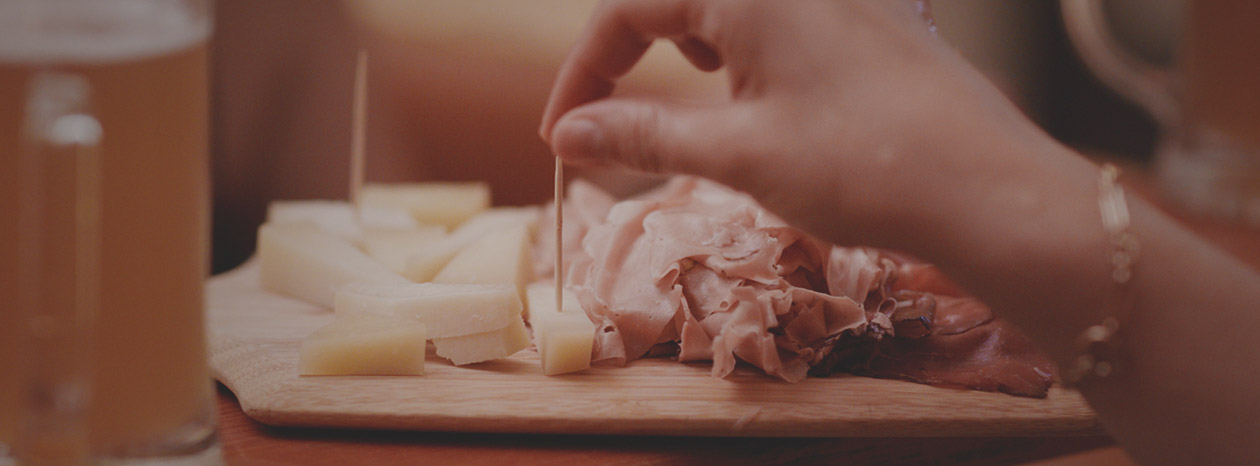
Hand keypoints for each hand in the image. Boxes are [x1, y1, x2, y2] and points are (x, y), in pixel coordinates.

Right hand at [540, 0, 1053, 249]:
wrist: (990, 191)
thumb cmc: (865, 165)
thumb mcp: (739, 153)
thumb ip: (643, 135)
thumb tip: (570, 136)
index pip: (629, 7)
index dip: (583, 72)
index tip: (561, 136)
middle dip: (630, 55)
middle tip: (613, 123)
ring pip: (728, 6)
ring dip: (687, 48)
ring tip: (691, 105)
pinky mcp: (866, 19)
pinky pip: (777, 15)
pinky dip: (742, 50)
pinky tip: (756, 93)